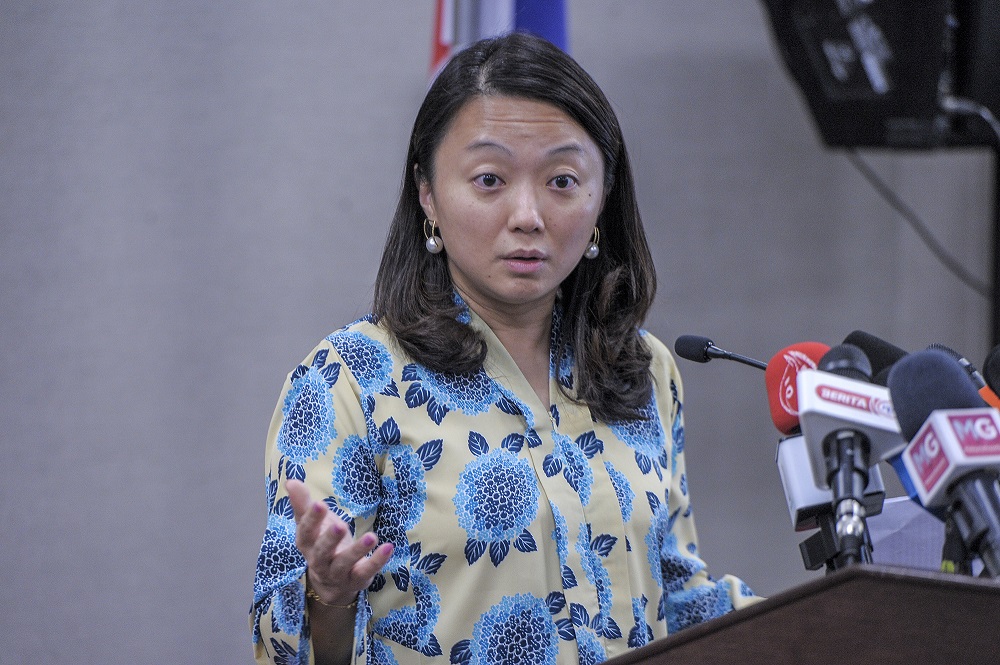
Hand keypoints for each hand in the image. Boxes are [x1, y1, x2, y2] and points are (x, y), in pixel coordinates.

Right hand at [286, 479, 393, 606]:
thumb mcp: (312, 524)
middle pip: (322, 551)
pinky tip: (388, 547)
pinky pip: (366, 571)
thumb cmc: (321, 543)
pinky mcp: (356, 579)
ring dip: (358, 550)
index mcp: (307, 544)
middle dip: (330, 539)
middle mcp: (319, 561)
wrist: (331, 582)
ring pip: (345, 563)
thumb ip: (302, 503)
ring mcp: (338, 573)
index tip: (320, 504)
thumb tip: (291, 480)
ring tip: (372, 537)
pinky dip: (377, 561)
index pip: (306, 532)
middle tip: (340, 525)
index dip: (312, 519)